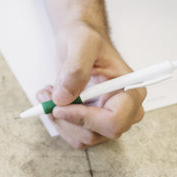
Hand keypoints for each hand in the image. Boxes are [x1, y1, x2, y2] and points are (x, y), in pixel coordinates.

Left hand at [36, 21, 145, 148]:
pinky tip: (52, 100)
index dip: (85, 118)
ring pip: (83, 138)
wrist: (80, 41)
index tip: (58, 106)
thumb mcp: (82, 43)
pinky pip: (75, 136)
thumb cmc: (86, 38)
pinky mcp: (95, 124)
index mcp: (131, 91)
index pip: (114, 121)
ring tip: (47, 93)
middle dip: (66, 118)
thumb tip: (64, 98)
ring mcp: (110, 119)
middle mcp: (126, 110)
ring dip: (59, 120)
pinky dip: (60, 121)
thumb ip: (75, 69)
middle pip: (96, 134)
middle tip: (46, 95)